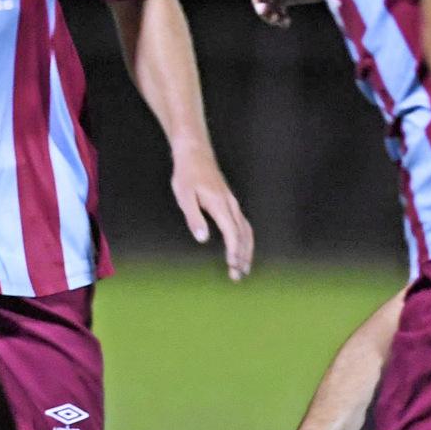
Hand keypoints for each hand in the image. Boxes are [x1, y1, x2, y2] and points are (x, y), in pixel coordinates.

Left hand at [172, 155, 254, 281]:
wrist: (195, 154)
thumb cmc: (187, 175)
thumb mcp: (184, 196)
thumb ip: (194, 218)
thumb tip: (202, 239)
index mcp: (220, 205)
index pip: (232, 232)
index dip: (234, 250)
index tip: (233, 265)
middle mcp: (230, 205)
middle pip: (243, 235)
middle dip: (243, 256)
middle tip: (238, 275)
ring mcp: (233, 204)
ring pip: (246, 231)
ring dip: (246, 250)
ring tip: (243, 268)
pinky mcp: (230, 203)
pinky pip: (243, 225)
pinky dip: (245, 240)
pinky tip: (242, 250)